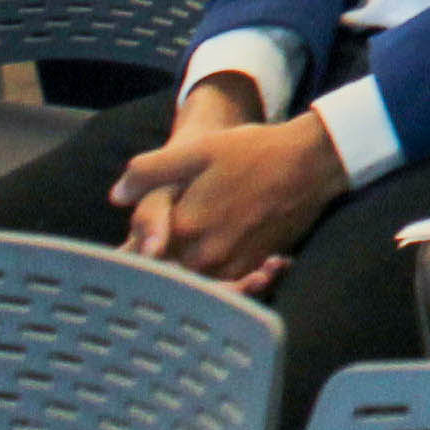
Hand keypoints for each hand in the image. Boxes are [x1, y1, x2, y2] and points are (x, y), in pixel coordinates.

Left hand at [115, 89, 346, 283]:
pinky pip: (219, 279)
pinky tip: (213, 249)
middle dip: (158, 260)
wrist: (312, 163)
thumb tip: (116, 195)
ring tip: (182, 249)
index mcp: (185, 228)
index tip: (130, 242)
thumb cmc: (254, 152)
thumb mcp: (198, 150)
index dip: (135, 245)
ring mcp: (231, 265)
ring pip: (191, 278)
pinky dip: (211, 271)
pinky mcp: (251, 266)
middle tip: (151, 247)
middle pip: (165, 270)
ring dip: (183, 269)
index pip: (142, 251)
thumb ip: (151, 171)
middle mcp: (205, 256)